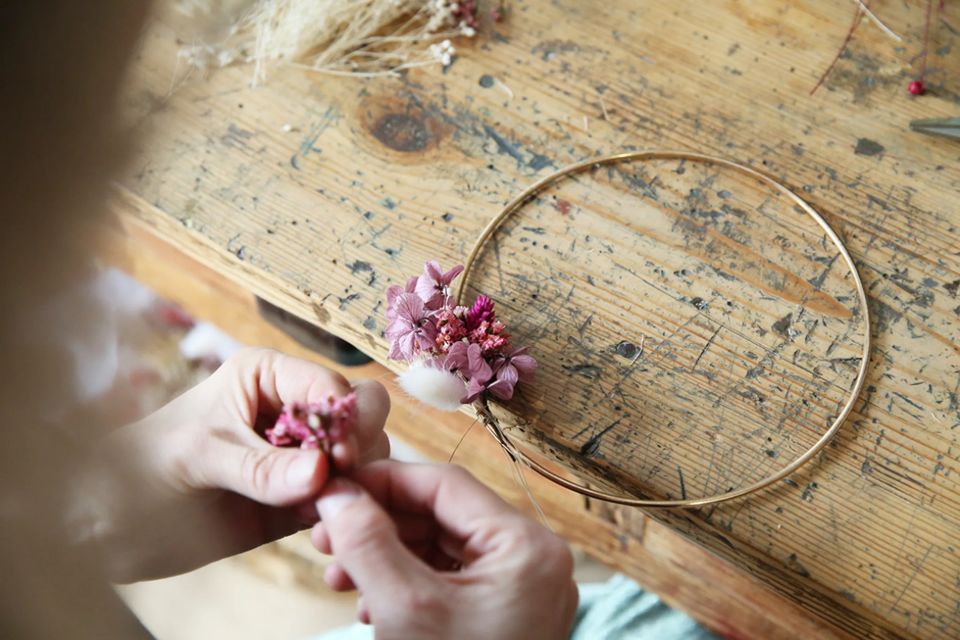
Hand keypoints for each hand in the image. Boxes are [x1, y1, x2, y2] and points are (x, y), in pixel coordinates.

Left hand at [73, 348, 389, 581]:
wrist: (117, 523)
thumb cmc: (146, 467)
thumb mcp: (199, 457)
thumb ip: (261, 467)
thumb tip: (323, 472)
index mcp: (269, 376)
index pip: (331, 386)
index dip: (345, 418)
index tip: (340, 456)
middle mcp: (295, 408)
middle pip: (363, 412)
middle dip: (362, 442)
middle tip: (343, 476)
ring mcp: (304, 453)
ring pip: (364, 454)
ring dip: (360, 478)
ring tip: (329, 507)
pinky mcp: (304, 495)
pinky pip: (347, 495)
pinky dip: (347, 508)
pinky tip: (323, 526)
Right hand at [311, 461, 577, 639]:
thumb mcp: (403, 609)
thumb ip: (366, 541)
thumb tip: (335, 491)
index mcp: (527, 547)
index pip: (445, 485)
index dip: (382, 482)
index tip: (333, 489)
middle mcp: (533, 559)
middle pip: (442, 514)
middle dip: (378, 524)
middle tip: (324, 536)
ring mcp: (520, 589)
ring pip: (441, 547)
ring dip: (385, 554)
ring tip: (337, 576)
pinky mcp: (503, 614)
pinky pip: (449, 578)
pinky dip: (406, 582)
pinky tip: (368, 603)